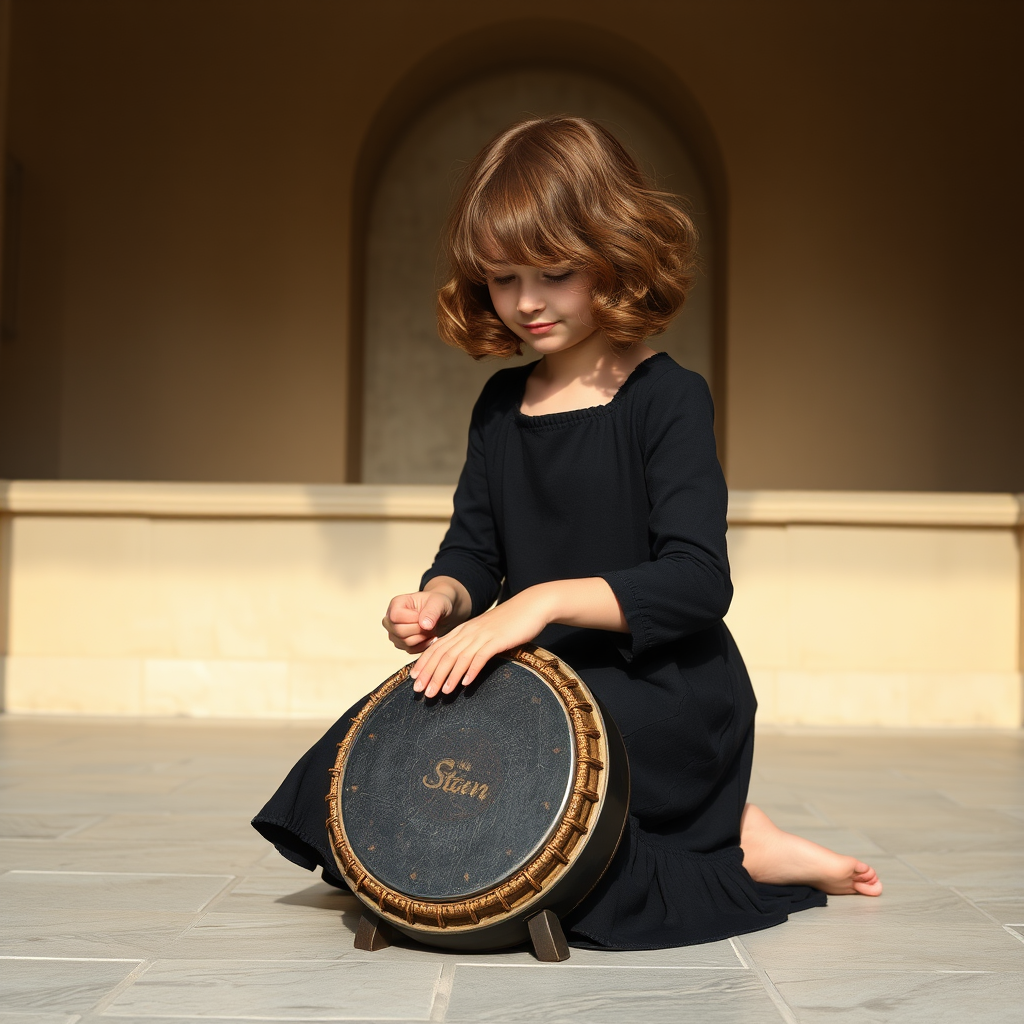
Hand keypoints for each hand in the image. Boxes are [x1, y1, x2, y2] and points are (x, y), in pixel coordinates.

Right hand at [382, 590, 454, 653]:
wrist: (441, 614)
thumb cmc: (438, 604)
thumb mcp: (439, 603)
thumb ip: (432, 612)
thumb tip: (425, 626)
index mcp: (397, 603)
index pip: (395, 616)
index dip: (412, 619)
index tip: (425, 616)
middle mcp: (391, 619)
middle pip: (398, 631)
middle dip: (419, 629)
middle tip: (430, 624)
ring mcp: (394, 633)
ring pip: (404, 642)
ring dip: (422, 637)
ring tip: (430, 629)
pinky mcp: (401, 644)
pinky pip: (410, 649)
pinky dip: (423, 645)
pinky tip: (429, 636)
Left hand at [409, 588, 551, 697]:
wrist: (531, 606)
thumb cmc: (509, 622)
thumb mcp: (484, 631)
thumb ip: (471, 643)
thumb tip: (460, 663)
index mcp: (463, 630)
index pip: (437, 647)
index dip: (424, 664)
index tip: (413, 679)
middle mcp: (469, 632)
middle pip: (443, 654)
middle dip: (430, 674)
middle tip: (419, 692)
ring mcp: (482, 635)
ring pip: (458, 657)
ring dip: (447, 677)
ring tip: (438, 693)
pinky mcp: (497, 640)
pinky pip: (481, 656)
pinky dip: (471, 670)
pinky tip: (465, 684)